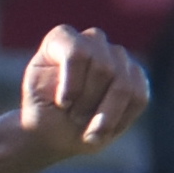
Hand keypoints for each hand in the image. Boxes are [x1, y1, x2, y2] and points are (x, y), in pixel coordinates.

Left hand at [17, 24, 149, 158]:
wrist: (56, 130)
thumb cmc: (42, 113)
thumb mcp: (34, 100)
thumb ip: (49, 87)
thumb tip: (73, 87)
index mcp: (61, 39)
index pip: (77, 52)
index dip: (73, 82)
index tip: (62, 104)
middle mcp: (93, 40)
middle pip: (104, 69)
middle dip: (88, 102)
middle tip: (73, 118)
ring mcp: (117, 56)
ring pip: (123, 85)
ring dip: (106, 116)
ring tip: (89, 133)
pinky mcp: (135, 76)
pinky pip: (139, 98)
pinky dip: (120, 120)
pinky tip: (103, 130)